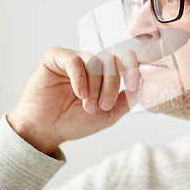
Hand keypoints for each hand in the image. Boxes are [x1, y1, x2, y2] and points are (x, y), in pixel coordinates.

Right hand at [8, 47, 139, 154]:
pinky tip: (80, 94)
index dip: (133, 69)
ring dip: (95, 86)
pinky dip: (80, 78)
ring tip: (88, 106)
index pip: (125, 59)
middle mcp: (91, 62)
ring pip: (95, 61)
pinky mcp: (55, 58)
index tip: (134, 86)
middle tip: (103, 106)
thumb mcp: (108, 115)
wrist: (45, 131)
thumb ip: (126, 101)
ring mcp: (74, 58)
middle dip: (112, 85)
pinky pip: (74, 61)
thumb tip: (144, 88)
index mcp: (105, 73)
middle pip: (112, 61)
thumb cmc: (74, 122)